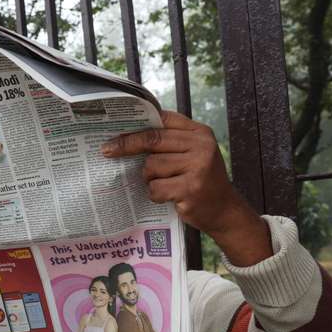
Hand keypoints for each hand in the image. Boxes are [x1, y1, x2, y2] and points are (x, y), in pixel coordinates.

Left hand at [101, 111, 271, 265]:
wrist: (224, 210)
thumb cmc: (201, 179)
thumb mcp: (193, 153)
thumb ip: (170, 141)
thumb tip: (128, 135)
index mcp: (200, 133)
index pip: (163, 120)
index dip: (137, 124)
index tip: (115, 130)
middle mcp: (201, 146)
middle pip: (152, 140)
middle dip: (126, 145)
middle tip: (107, 150)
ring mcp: (198, 168)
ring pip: (151, 166)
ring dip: (149, 178)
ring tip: (163, 184)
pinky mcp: (190, 189)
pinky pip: (156, 188)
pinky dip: (155, 194)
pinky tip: (167, 196)